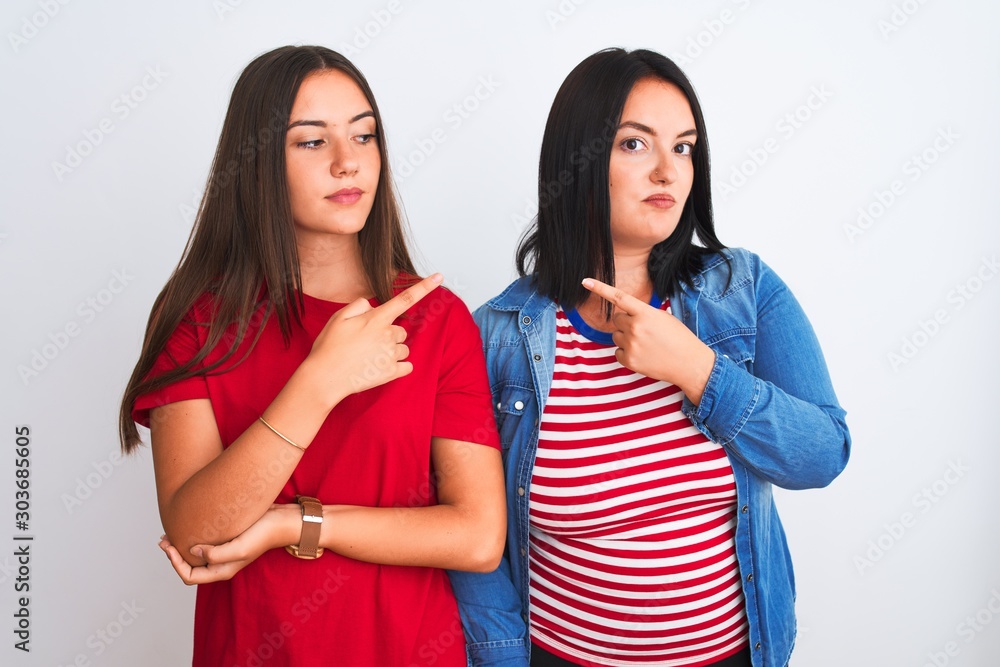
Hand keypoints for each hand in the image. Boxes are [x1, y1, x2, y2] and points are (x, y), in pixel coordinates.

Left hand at [158, 504, 297, 584]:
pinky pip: (205, 542)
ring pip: (195, 554)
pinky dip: (192, 536)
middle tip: (163, 538)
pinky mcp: (228, 537)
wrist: (282, 520)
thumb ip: (215, 554)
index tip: (169, 545)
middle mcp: (222, 562)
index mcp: (222, 570)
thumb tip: (192, 551)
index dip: (174, 563)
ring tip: (170, 533)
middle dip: (173, 555)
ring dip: (180, 545)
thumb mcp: (239, 548)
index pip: (190, 576)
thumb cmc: (264, 535)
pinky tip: (189, 524)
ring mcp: (225, 550)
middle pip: (189, 567)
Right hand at [306, 273, 442, 403]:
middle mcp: (387, 335)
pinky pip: (407, 366)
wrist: (324, 378)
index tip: (439, 276)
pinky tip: (379, 369)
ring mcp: (391, 355)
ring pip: (403, 349)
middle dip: (389, 336)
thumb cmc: (328, 348)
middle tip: (367, 344)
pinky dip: (398, 368)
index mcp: (376, 319)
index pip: (405, 298)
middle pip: (401, 331)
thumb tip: (371, 305)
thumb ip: (358, 306)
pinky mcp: (391, 373)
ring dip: (392, 352)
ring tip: (369, 358)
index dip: (424, 287)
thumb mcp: (338, 318)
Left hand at [581, 277, 714, 403]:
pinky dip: (626, 353)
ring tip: (646, 344)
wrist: (689, 364)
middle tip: (644, 331)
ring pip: (616, 336)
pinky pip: (617, 352)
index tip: (585, 282)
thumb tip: (625, 315)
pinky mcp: (629, 360)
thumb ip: (642, 313)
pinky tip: (643, 355)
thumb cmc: (679, 338)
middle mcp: (635, 327)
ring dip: (626, 338)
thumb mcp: (663, 318)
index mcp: (645, 313)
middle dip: (626, 323)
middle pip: (616, 319)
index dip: (600, 288)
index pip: (619, 297)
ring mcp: (631, 345)